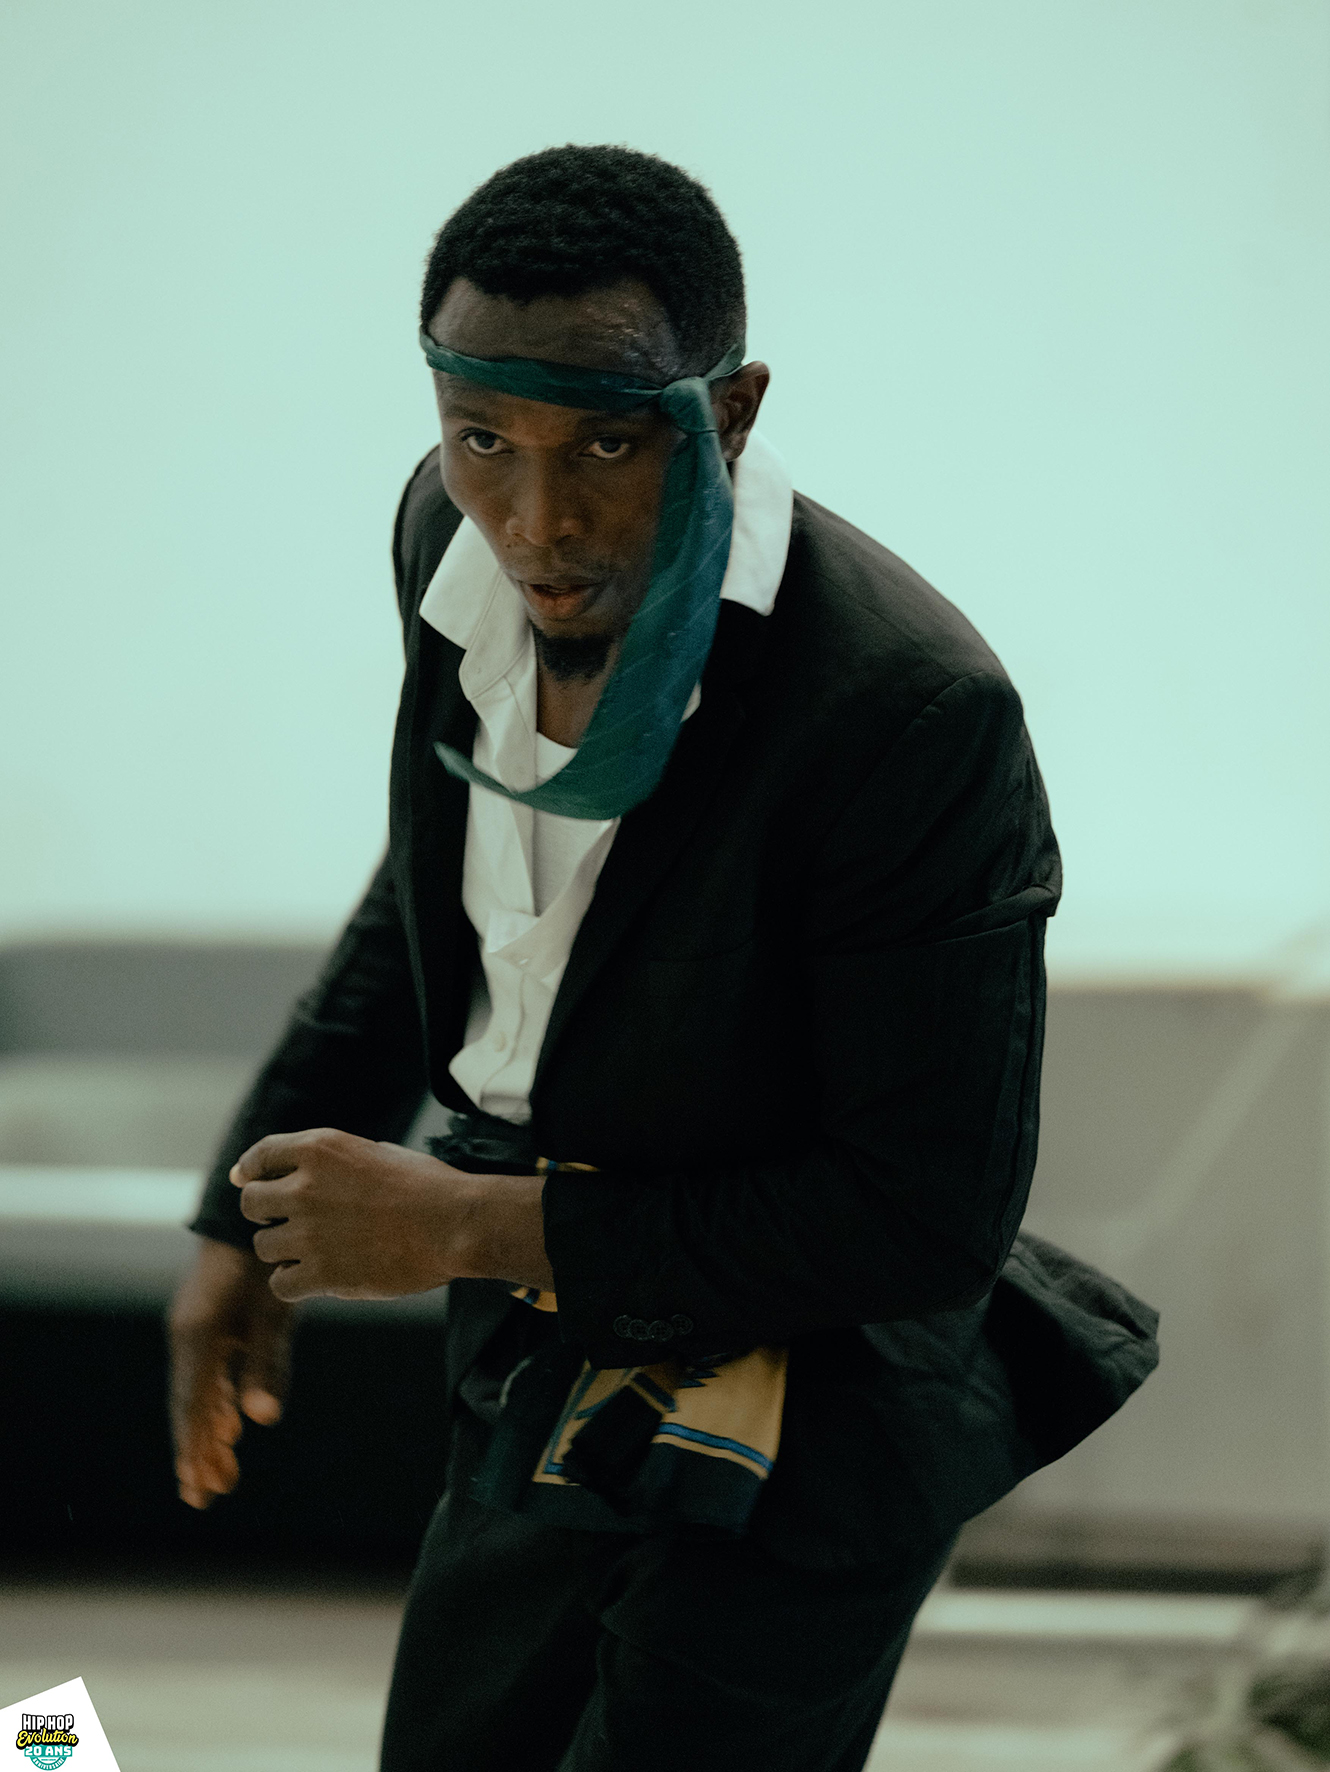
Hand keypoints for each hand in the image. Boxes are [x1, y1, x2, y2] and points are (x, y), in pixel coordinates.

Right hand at [168, 1237, 293, 1509]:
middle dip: (199, 1452)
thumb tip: (260, 1420)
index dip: (195, 1452)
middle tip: (205, 1497)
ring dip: (208, 1433)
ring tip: (220, 1473)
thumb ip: (267, 1365)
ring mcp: (198, 1329)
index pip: (193, 1408)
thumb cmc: (267, 1260)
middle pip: (191, 1408)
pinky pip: (209, 1374)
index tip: (196, 1491)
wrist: (255, 1210)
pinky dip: (215, 1404)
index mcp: (197, 1337)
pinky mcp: (212, 1321)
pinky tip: (227, 1427)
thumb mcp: (272, 1312)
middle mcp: (189, 1336)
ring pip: (200, 1393)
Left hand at [230, 1127, 486, 1302]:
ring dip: (283, 1250)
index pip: (260, 1157)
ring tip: (314, 1251)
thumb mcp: (373, 1152)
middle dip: (265, 1213)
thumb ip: (328, 1162)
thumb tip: (285, 1175)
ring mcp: (310, 1232)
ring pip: (264, 1247)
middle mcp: (306, 1188)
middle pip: (251, 1204)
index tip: (246, 1181)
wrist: (455, 1224)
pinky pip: (281, 1284)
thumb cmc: (425, 1185)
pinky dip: (293, 1282)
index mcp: (320, 1149)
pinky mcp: (323, 1273)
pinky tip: (314, 1277)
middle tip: (288, 1222)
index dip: (250, 1171)